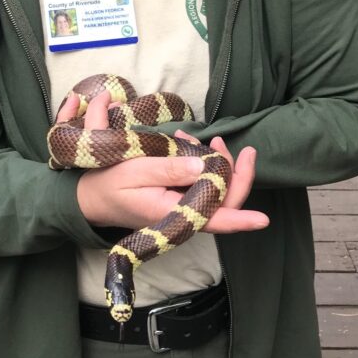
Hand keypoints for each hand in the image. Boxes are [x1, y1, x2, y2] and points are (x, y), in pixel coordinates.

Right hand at [57, 91, 268, 232]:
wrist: (93, 198)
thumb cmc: (110, 184)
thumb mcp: (136, 171)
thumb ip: (169, 168)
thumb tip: (204, 166)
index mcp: (172, 213)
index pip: (215, 220)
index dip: (241, 219)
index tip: (264, 219)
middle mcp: (183, 215)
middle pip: (222, 201)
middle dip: (234, 172)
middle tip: (228, 143)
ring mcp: (182, 208)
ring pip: (214, 190)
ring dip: (214, 163)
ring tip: (199, 137)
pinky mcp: (179, 199)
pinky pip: (199, 184)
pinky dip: (199, 162)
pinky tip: (186, 142)